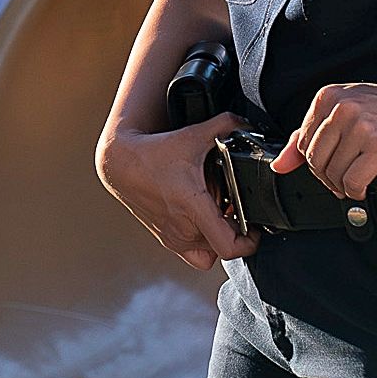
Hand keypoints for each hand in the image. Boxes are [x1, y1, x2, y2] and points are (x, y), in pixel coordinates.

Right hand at [97, 114, 254, 269]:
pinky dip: (205, 244)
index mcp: (193, 207)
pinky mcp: (167, 240)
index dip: (250, 242)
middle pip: (225, 245)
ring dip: (220, 236)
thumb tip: (247, 123)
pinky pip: (196, 254)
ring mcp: (174, 238)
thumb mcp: (193, 135)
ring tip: (222, 215)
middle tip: (239, 209)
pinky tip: (206, 224)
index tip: (255, 227)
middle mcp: (183, 229)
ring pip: (211, 251)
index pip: (230, 247)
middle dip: (237, 230)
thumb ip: (226, 125)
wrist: (121, 165)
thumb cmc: (154, 153)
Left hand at [272, 82, 376, 199]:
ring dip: (344, 186)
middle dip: (328, 177)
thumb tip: (280, 165)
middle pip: (315, 161)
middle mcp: (342, 108)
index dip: (315, 164)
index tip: (329, 169)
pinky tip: (366, 186)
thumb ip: (308, 135)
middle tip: (343, 180)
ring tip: (357, 181)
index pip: (303, 144)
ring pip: (334, 173)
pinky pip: (354, 181)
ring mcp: (362, 126)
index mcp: (328, 97)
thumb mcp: (345, 111)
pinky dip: (357, 191)